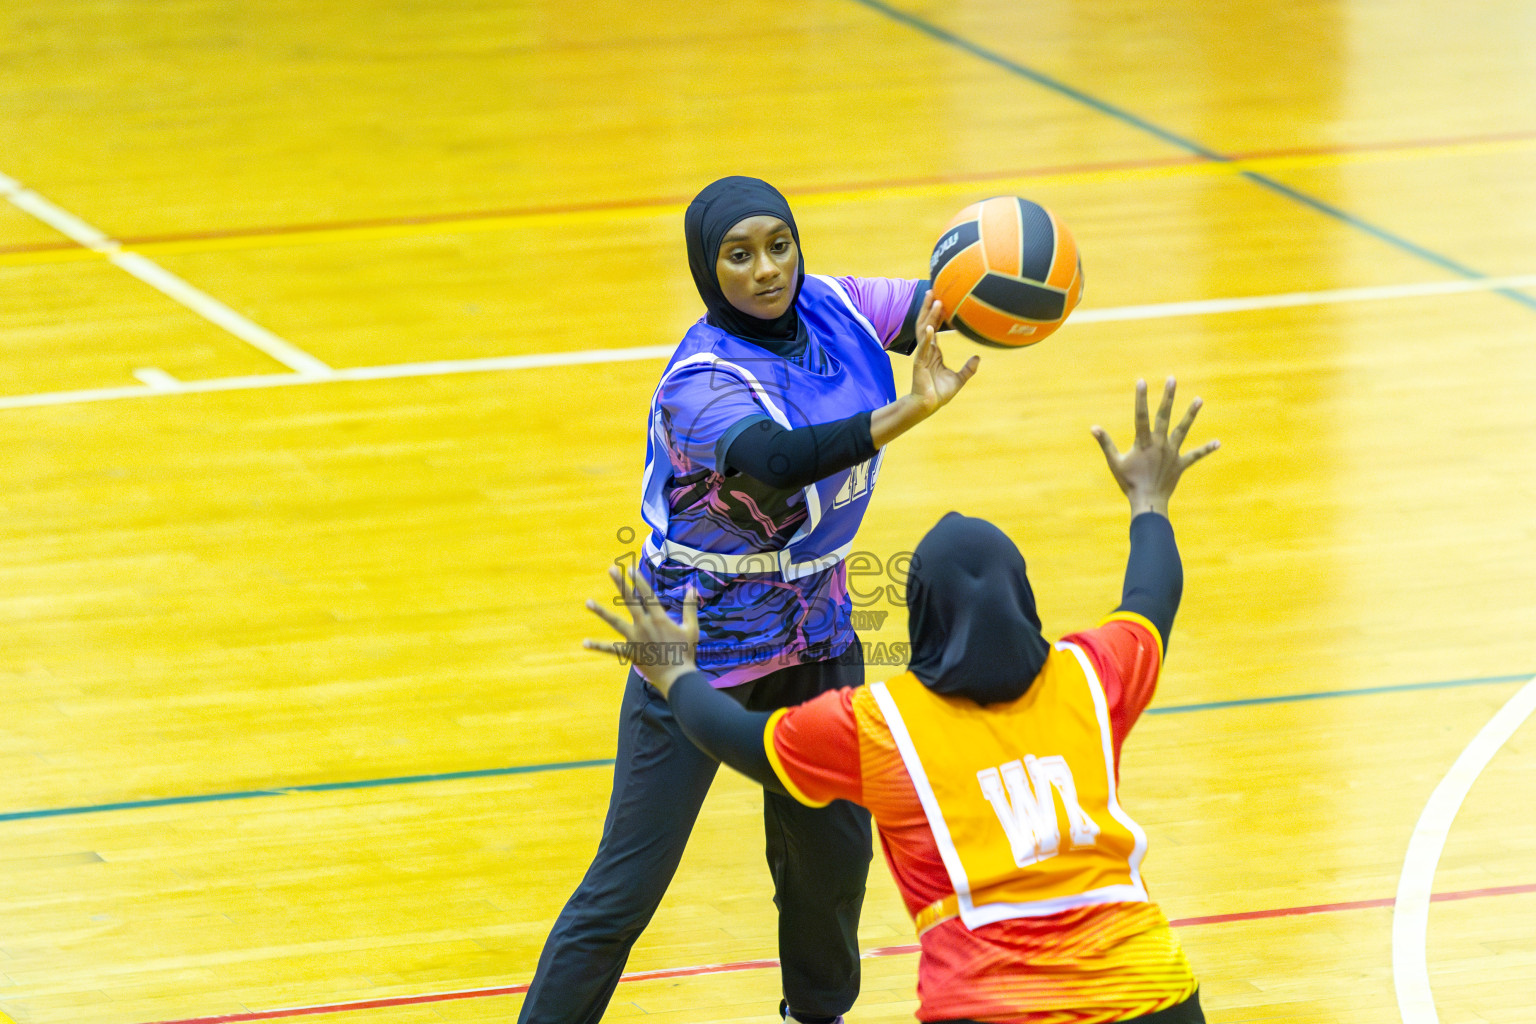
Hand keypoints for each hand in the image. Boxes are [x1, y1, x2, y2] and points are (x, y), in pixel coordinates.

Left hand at [583, 567, 698, 697]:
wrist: (677, 677)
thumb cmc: (686, 652)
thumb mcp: (691, 628)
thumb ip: (690, 608)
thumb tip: (693, 588)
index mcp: (659, 618)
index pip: (647, 594)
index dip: (639, 580)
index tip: (631, 569)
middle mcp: (644, 625)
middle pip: (629, 600)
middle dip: (620, 584)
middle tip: (611, 569)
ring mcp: (634, 638)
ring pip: (615, 621)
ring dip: (601, 612)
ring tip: (588, 602)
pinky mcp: (629, 652)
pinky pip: (611, 649)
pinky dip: (598, 646)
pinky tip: (585, 642)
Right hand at [909, 291, 979, 413]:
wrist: (928, 405)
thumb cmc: (940, 393)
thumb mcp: (958, 379)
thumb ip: (968, 368)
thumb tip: (978, 357)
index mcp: (933, 352)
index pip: (934, 328)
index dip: (937, 314)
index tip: (941, 299)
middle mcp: (926, 350)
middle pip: (926, 323)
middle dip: (928, 308)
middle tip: (933, 290)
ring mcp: (922, 355)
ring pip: (924, 331)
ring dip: (929, 316)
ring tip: (934, 301)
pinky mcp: (919, 364)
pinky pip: (923, 348)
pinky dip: (927, 338)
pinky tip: (930, 328)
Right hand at [1092, 377, 1218, 516]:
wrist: (1148, 502)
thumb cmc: (1129, 483)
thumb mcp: (1115, 462)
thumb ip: (1106, 443)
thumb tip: (1094, 428)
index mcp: (1143, 442)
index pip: (1141, 416)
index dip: (1141, 398)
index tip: (1141, 381)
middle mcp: (1160, 444)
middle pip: (1165, 416)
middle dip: (1168, 397)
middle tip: (1172, 379)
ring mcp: (1172, 453)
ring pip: (1183, 430)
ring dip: (1191, 414)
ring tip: (1199, 399)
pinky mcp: (1180, 464)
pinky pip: (1195, 456)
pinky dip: (1206, 450)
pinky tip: (1217, 443)